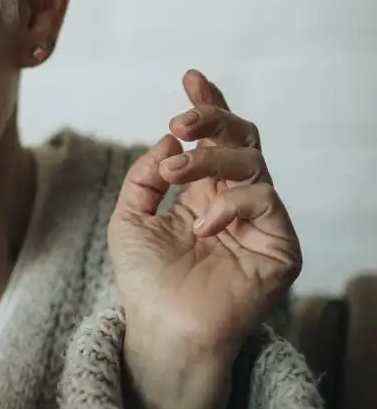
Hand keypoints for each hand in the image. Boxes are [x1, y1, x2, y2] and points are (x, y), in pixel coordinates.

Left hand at [107, 69, 301, 408]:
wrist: (161, 330)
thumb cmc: (145, 279)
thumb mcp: (129, 217)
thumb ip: (145, 175)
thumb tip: (171, 139)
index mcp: (203, 192)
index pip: (213, 139)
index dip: (207, 106)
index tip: (190, 78)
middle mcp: (234, 200)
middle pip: (240, 139)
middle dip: (211, 119)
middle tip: (180, 119)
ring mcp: (259, 222)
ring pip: (251, 162)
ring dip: (209, 159)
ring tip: (174, 173)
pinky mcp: (280, 246)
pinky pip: (264, 201)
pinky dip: (229, 206)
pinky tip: (202, 228)